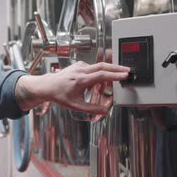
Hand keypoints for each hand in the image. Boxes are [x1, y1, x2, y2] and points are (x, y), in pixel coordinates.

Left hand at [15, 61, 129, 114]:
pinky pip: (93, 68)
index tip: (124, 75)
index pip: (101, 75)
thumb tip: (104, 112)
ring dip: (107, 74)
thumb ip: (91, 109)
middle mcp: (80, 70)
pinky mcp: (80, 65)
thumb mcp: (75, 106)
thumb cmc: (60, 95)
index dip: (114, 75)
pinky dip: (99, 75)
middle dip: (117, 68)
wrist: (48, 86)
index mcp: (80, 79)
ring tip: (106, 87)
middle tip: (128, 71)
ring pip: (99, 67)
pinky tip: (96, 85)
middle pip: (102, 66)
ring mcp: (80, 66)